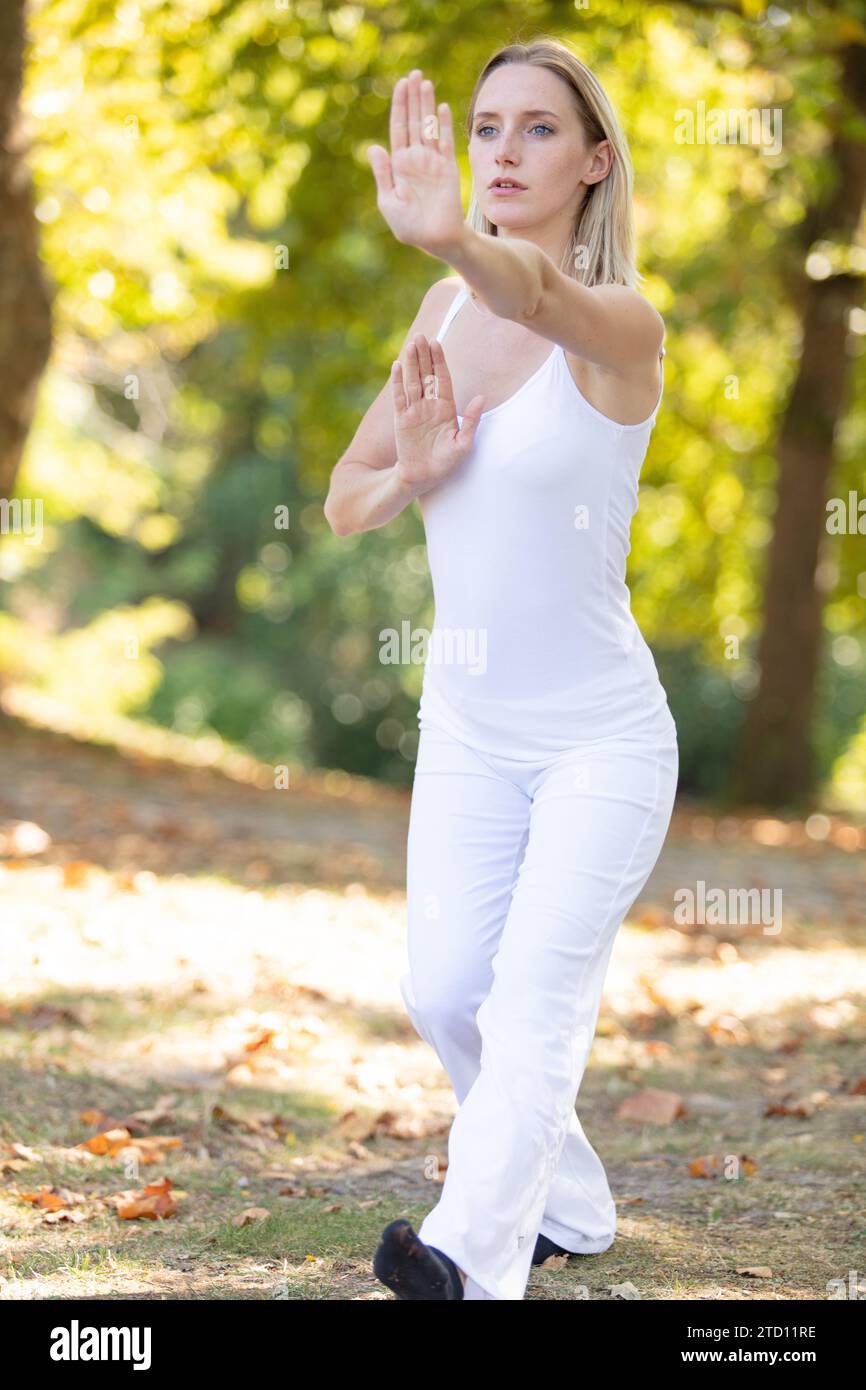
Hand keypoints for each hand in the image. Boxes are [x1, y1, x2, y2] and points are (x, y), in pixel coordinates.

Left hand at [367, 69, 465, 257]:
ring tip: (425, 82)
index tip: (400, 85)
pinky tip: (441, 108)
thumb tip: (374, 147)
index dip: (399, 106)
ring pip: (429, 127)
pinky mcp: (448, 168)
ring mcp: (433, 161)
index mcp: (400, 164)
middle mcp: (416, 158)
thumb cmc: (410, 226)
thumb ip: (382, 174)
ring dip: (427, 105)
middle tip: (414, 74)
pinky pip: (446, 142)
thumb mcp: (388, 201)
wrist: (435, 240)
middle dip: (413, 98)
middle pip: (414, 121)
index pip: (399, 128)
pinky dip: (444, 126)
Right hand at [392, 334, 483, 493]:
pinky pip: (399, 397)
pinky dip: (397, 382)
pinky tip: (396, 366)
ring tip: (410, 345)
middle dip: (423, 356)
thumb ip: (471, 421)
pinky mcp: (401, 419)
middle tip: (421, 336)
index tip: (437, 344)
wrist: (424, 476)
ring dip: (410, 363)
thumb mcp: (464, 444)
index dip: (439, 361)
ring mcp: (414, 410)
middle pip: (426, 374)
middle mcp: (429, 405)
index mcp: (446, 407)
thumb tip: (481, 397)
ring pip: (412, 381)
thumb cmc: (446, 462)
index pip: (442, 378)